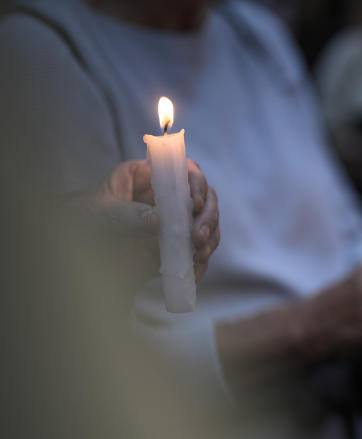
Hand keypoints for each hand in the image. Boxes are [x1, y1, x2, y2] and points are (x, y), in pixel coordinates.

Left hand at [69, 159, 219, 281]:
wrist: (75, 256)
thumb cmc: (81, 223)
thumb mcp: (98, 215)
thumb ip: (127, 215)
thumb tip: (159, 219)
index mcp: (148, 177)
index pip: (183, 169)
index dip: (196, 182)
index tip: (194, 203)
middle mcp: (167, 197)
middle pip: (205, 197)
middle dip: (207, 216)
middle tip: (197, 237)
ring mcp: (175, 222)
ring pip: (208, 224)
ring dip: (209, 239)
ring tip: (197, 254)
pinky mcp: (177, 246)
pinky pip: (200, 251)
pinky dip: (201, 261)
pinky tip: (194, 268)